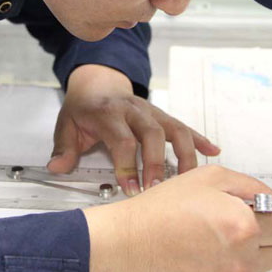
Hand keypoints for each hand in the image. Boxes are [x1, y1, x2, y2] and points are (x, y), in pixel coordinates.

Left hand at [48, 64, 219, 195]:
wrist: (98, 83)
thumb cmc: (85, 107)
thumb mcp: (67, 124)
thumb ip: (64, 147)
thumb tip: (57, 167)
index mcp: (109, 113)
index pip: (122, 139)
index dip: (127, 165)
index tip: (130, 188)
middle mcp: (134, 110)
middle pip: (152, 133)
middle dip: (157, 163)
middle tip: (157, 188)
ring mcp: (152, 112)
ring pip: (175, 129)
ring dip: (185, 154)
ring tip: (190, 179)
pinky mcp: (163, 116)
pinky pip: (185, 126)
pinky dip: (201, 139)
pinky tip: (213, 151)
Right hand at [84, 164, 271, 271]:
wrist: (131, 246)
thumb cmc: (161, 212)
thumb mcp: (210, 178)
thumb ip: (253, 187)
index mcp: (244, 226)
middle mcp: (244, 259)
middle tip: (252, 217)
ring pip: (265, 265)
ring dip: (256, 249)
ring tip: (223, 233)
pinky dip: (237, 265)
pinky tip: (213, 250)